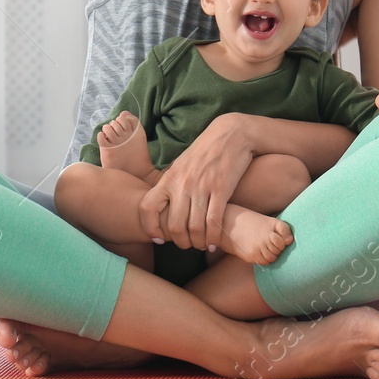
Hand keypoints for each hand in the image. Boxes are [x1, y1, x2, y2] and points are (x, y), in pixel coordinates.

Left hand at [137, 113, 251, 252]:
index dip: (150, 227)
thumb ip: (172, 184)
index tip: (160, 238)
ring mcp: (201, 186)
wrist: (231, 134)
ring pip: (195, 227)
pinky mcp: (221, 188)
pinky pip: (214, 221)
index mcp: (169, 178)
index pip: (148, 207)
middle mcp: (182, 183)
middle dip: (181, 242)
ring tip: (203, 244)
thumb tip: (162, 206)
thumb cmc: (205, 152)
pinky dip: (214, 236)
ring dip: (199, 242)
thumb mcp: (181, 165)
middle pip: (174, 225)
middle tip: (188, 245)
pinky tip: (215, 241)